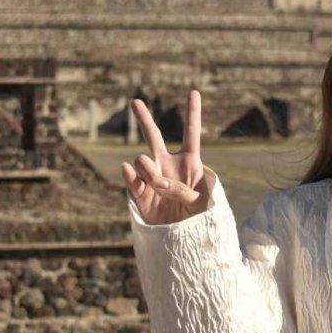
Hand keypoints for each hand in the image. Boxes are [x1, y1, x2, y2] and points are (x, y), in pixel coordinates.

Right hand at [120, 90, 205, 224]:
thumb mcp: (202, 202)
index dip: (192, 113)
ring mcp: (152, 177)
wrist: (185, 241)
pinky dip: (131, 174)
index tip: (193, 92)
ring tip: (158, 186)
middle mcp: (168, 165)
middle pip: (154, 136)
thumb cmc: (200, 219)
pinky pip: (132, 178)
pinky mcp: (140, 194)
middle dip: (144, 118)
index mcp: (190, 163)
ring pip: (142, 158)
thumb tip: (157, 181)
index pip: (191, 134)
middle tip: (135, 101)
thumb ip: (182, 189)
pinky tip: (130, 171)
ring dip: (149, 168)